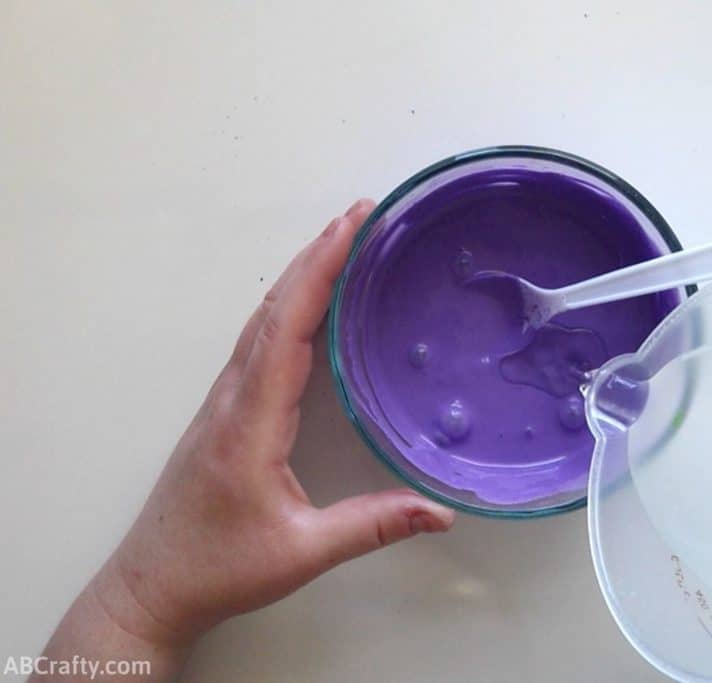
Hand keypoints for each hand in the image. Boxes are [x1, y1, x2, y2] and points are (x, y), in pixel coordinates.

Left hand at [35, 200, 454, 680]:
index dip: (321, 272)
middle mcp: (233, 398)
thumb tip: (442, 513)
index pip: (288, 328)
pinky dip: (289, 307)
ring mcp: (224, 401)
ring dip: (301, 276)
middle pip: (274, 309)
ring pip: (263, 321)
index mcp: (251, 420)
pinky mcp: (226, 412)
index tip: (352, 226)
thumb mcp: (303, 551)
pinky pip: (259, 342)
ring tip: (342, 244)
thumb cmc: (219, 566)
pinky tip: (309, 305)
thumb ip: (373, 526)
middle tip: (362, 216)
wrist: (153, 585)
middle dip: (318, 255)